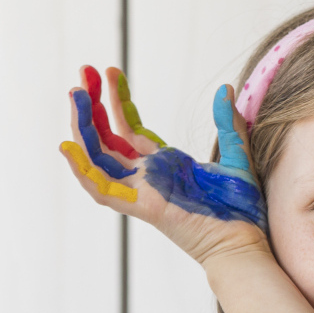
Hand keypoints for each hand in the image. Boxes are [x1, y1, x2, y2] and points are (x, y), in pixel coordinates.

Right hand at [57, 67, 268, 264]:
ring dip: (82, 126)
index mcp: (163, 163)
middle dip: (92, 104)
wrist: (244, 241)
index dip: (116, 98)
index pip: (129, 126)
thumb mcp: (237, 156)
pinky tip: (68, 147)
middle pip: (106, 136)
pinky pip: (102, 189)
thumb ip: (229, 124)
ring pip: (98, 157)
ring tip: (74, 93)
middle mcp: (146, 175)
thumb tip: (225, 89)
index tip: (110, 71)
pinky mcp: (142, 206)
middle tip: (83, 71)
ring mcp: (140, 191)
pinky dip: (82, 170)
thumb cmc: (241, 209)